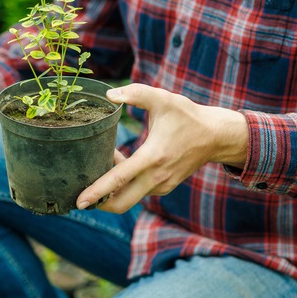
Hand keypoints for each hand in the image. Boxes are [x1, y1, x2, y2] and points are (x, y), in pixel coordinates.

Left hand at [76, 83, 248, 212]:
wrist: (217, 136)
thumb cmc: (188, 116)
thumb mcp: (163, 98)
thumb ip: (136, 93)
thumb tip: (109, 95)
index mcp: (152, 158)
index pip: (118, 179)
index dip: (97, 192)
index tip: (79, 202)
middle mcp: (156, 177)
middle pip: (121, 202)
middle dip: (99, 203)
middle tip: (81, 195)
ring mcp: (161, 186)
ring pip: (129, 196)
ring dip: (112, 187)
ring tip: (106, 160)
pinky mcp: (165, 187)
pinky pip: (138, 192)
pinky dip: (125, 184)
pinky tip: (120, 163)